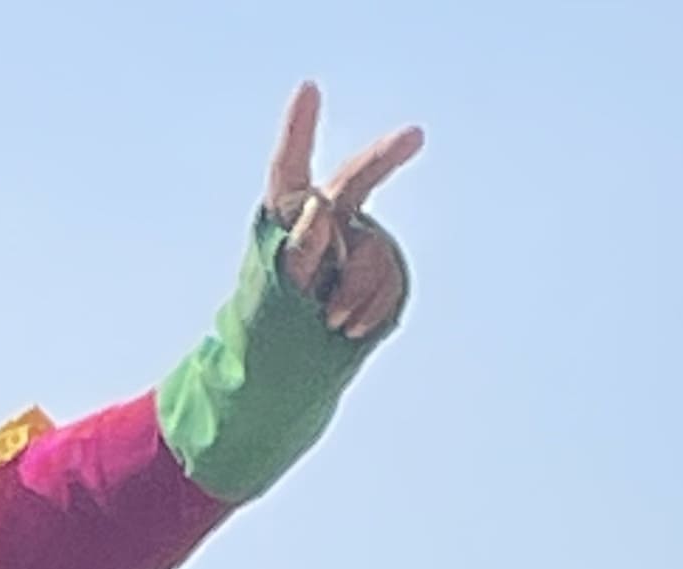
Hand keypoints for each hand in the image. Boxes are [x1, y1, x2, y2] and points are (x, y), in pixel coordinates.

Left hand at [266, 81, 420, 340]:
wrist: (288, 365)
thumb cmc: (268, 328)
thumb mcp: (275, 295)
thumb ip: (297, 252)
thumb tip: (319, 207)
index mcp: (285, 219)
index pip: (289, 171)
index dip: (299, 131)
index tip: (308, 90)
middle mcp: (325, 220)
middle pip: (355, 181)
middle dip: (384, 160)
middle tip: (414, 136)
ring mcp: (356, 241)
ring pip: (373, 250)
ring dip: (355, 293)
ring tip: (330, 322)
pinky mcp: (379, 268)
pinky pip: (390, 281)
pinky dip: (372, 308)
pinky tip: (348, 326)